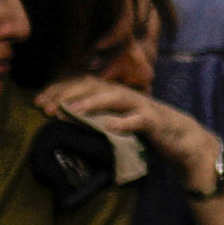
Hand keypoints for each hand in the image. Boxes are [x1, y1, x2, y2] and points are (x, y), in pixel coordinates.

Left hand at [37, 75, 211, 181]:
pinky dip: (123, 123)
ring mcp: (142, 106)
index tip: (38, 101)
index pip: (84, 84)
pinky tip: (108, 127)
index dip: (60, 89)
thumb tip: (64, 118)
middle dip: (68, 94)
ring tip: (71, 112)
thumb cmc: (148, 133)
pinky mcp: (155, 122)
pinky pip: (138, 120)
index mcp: (116, 94)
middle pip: (95, 86)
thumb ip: (97, 117)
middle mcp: (128, 95)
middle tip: (45, 107)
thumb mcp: (118, 122)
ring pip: (115, 97)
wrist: (185, 141)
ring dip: (91, 103)